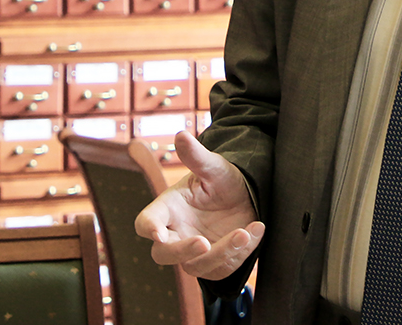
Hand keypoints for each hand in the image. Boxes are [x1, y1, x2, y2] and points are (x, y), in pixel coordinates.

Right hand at [134, 130, 264, 280]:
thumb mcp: (213, 167)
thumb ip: (196, 156)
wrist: (246, 196)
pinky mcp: (214, 264)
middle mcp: (175, 233)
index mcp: (167, 209)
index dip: (149, 228)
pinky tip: (255, 229)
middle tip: (204, 242)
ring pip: (196, 265)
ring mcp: (193, 253)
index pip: (146, 222)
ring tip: (244, 232)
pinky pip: (223, 267)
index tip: (157, 232)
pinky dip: (241, 252)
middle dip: (182, 251)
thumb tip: (181, 134)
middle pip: (164, 253)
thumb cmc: (221, 180)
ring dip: (221, 252)